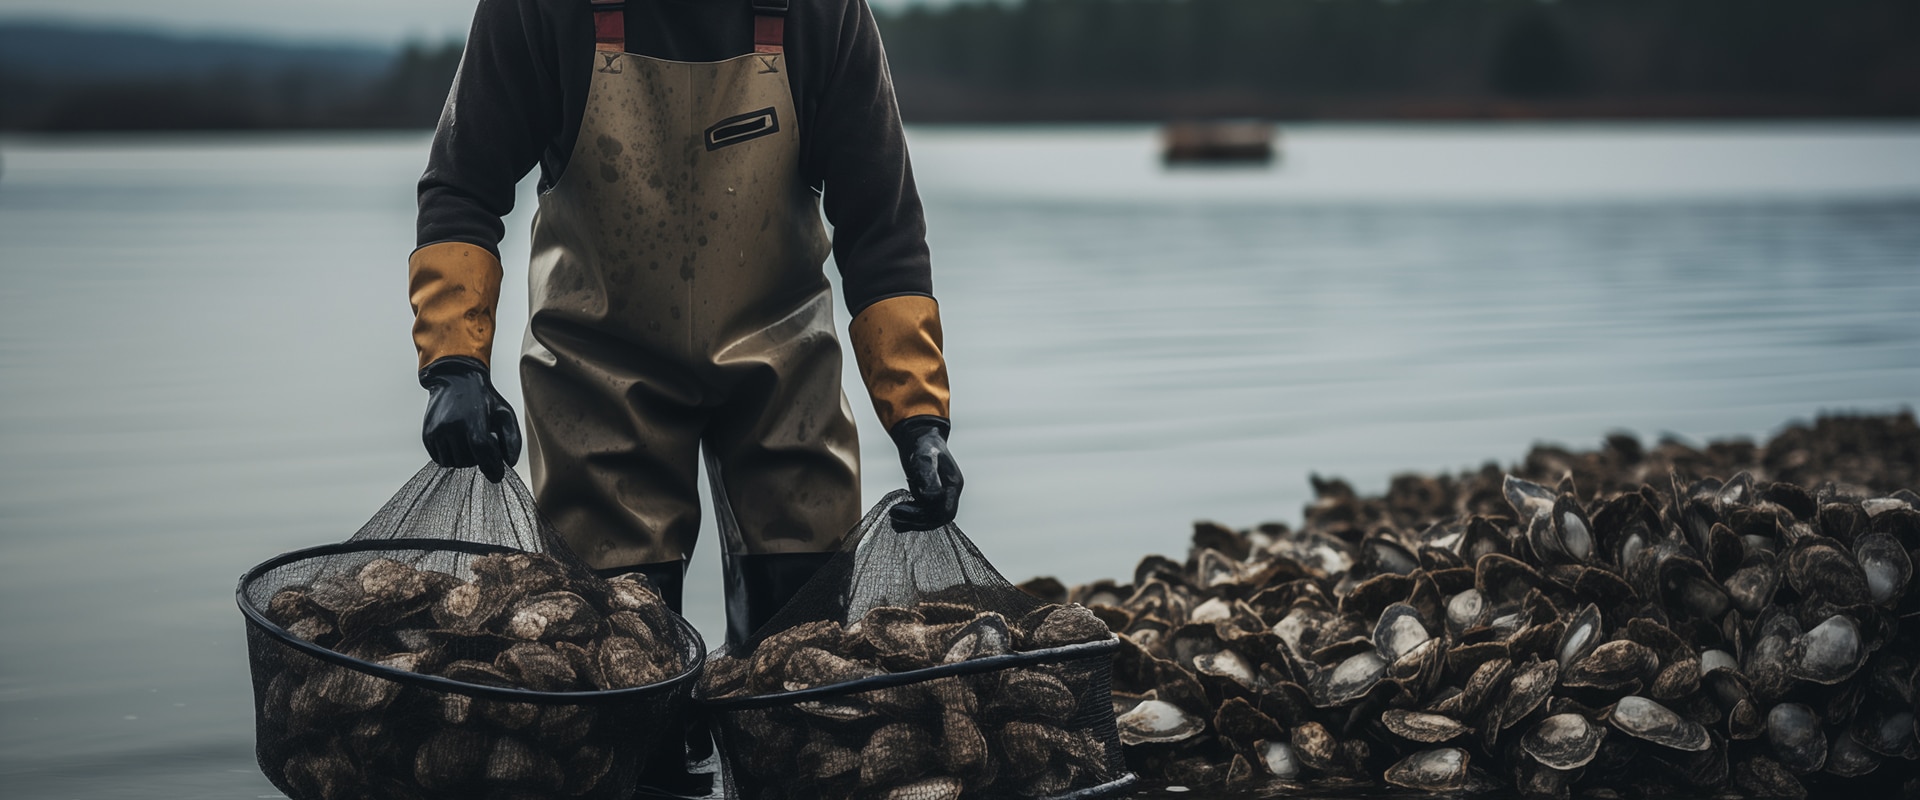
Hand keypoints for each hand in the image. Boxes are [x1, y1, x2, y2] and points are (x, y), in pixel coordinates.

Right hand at [420, 356, 520, 481]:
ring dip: (465, 459)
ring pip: (454, 463)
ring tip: (469, 441)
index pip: (483, 454)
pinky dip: (451, 457)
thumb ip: (512, 440)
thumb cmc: (484, 398)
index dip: (492, 467)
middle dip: (479, 459)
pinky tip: (458, 442)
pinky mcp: (427, 435)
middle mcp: (452, 427)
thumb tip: (509, 464)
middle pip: (468, 462)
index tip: (497, 475)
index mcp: (473, 421)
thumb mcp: (505, 413)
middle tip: (482, 443)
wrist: (456, 379)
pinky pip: (440, 459)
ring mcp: (437, 432)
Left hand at [889, 417, 961, 530]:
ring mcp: (940, 497)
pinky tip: (896, 517)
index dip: (925, 516)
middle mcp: (949, 494)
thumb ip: (928, 476)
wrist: (920, 438)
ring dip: (911, 522)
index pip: (945, 512)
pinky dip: (910, 520)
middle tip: (893, 514)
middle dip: (916, 520)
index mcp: (953, 485)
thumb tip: (929, 498)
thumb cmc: (923, 445)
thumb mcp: (924, 457)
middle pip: (937, 519)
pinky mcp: (929, 498)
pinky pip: (923, 516)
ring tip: (892, 515)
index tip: (902, 508)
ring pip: (929, 519)